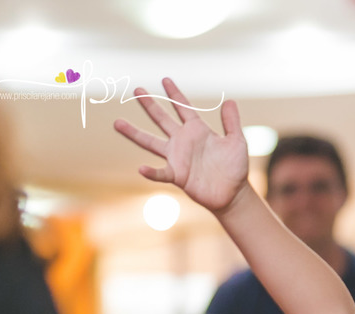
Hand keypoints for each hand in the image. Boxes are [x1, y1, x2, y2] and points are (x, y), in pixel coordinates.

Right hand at [114, 78, 249, 212]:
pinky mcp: (177, 176)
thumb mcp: (237, 141)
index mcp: (197, 131)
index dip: (175, 94)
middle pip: (162, 119)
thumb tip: (229, 101)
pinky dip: (151, 172)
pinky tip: (141, 168)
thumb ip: (232, 122)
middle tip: (136, 89)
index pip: (183, 108)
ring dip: (134, 133)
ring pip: (151, 142)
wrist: (233, 193)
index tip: (165, 79)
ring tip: (118, 123)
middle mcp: (183, 141)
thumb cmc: (235, 167)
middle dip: (150, 105)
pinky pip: (161, 172)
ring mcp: (177, 158)